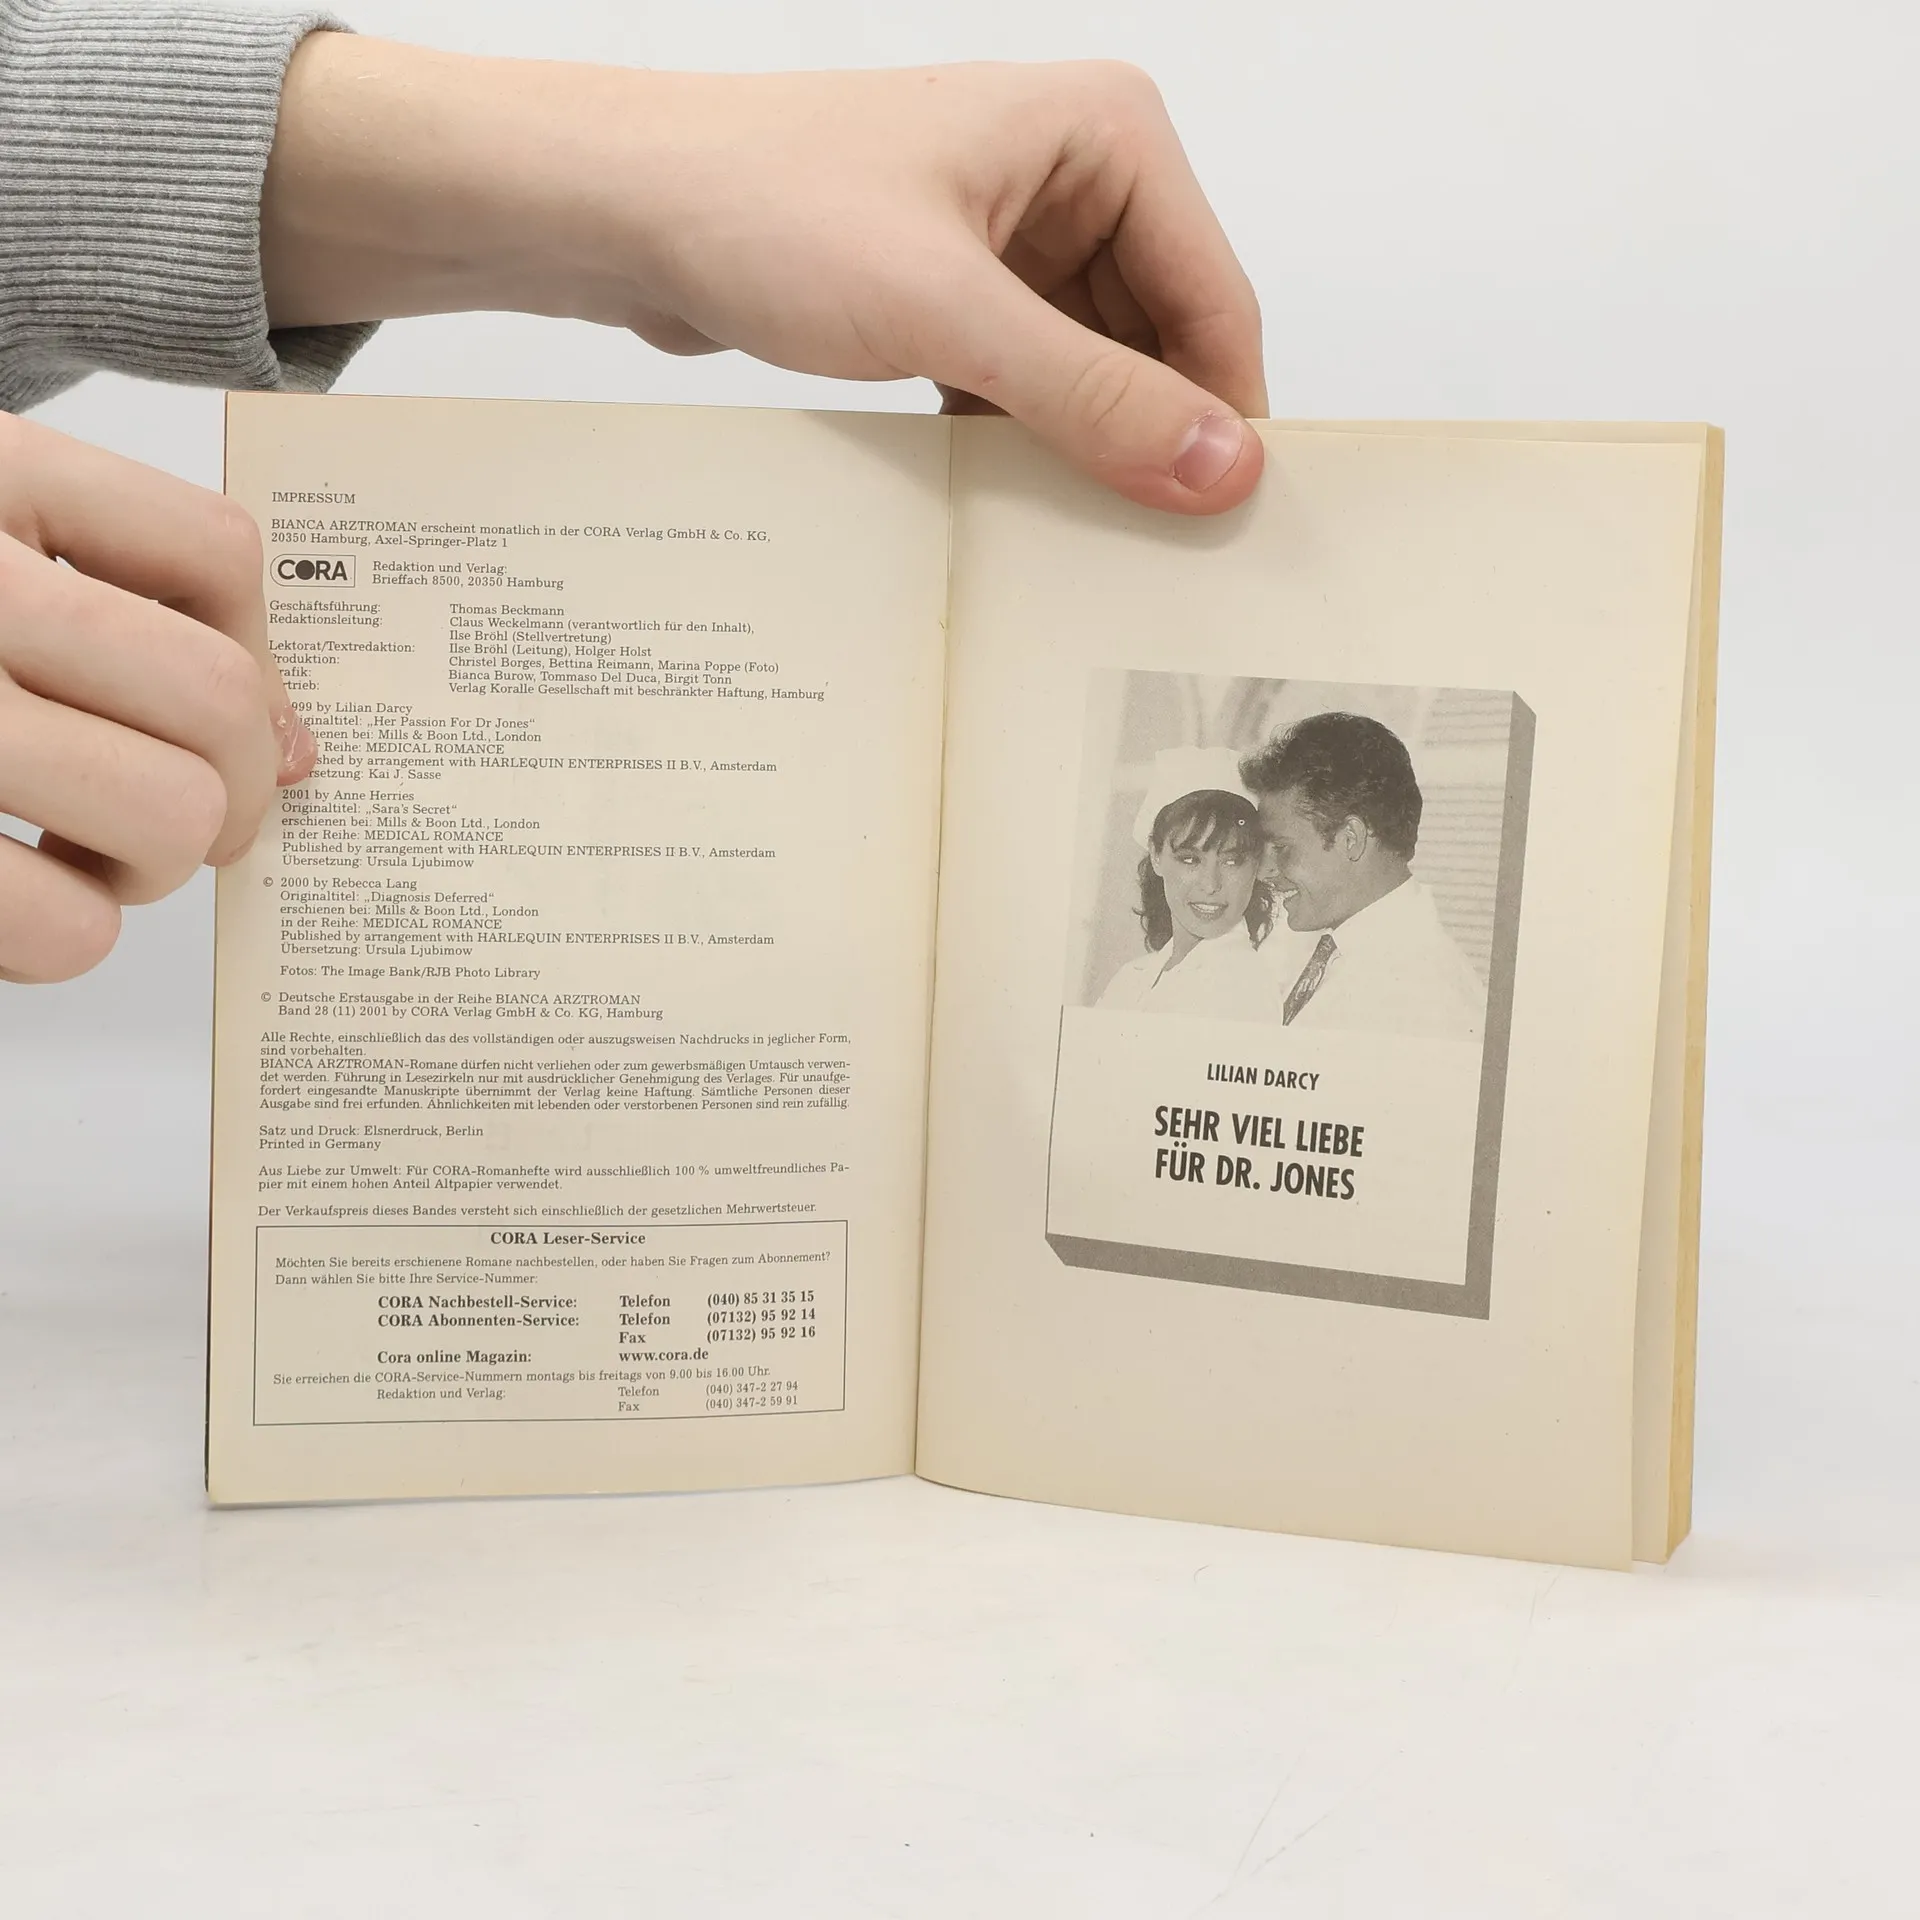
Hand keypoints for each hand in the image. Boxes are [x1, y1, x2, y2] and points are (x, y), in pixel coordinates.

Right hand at [0, 415, 314, 982]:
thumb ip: (135, 608)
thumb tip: (300, 755)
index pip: (215, 551)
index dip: (261, 662)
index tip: (232, 721)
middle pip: (214, 703)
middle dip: (228, 787)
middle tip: (174, 813)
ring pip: (165, 814)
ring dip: (150, 862)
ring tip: (81, 852)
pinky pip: (61, 928)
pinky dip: (66, 934)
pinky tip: (12, 896)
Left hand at [264, 47, 1265, 514]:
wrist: (623, 210)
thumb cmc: (765, 209)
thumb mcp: (948, 313)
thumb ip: (1092, 394)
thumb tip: (1220, 468)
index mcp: (1106, 135)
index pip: (1214, 299)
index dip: (1223, 418)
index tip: (1223, 530)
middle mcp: (1074, 177)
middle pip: (1160, 342)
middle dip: (1149, 443)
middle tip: (1151, 560)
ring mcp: (1014, 238)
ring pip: (1092, 374)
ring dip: (1082, 454)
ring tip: (1081, 546)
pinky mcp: (958, 293)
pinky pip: (1027, 386)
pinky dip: (1024, 445)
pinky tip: (1011, 512)